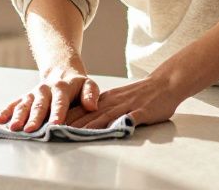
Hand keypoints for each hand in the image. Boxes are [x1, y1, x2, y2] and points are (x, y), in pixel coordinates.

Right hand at [0, 66, 99, 131]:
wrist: (62, 71)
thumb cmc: (77, 85)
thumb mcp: (88, 85)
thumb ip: (91, 94)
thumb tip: (92, 106)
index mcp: (63, 89)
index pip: (60, 103)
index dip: (57, 114)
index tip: (55, 124)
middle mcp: (45, 91)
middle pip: (40, 106)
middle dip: (35, 118)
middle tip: (31, 130)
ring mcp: (33, 94)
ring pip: (25, 105)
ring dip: (18, 117)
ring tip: (14, 128)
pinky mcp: (25, 97)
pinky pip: (14, 104)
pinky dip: (6, 112)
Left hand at [65, 73, 186, 129]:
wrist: (166, 83)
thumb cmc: (143, 93)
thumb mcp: (119, 98)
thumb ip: (105, 107)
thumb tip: (86, 119)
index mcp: (107, 99)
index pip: (83, 109)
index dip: (67, 119)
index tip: (52, 126)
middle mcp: (114, 102)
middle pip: (89, 115)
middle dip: (72, 125)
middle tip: (56, 133)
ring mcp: (128, 106)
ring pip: (105, 118)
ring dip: (89, 127)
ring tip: (74, 135)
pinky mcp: (142, 112)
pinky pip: (129, 120)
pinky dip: (119, 126)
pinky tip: (111, 132)